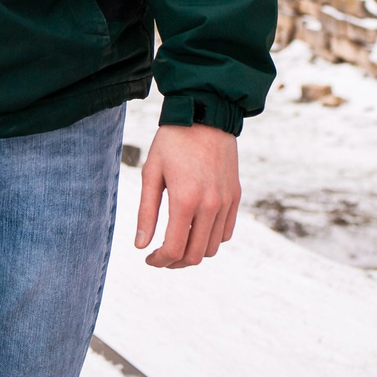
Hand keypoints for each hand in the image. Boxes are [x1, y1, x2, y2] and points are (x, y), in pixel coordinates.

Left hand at [134, 123, 239, 268]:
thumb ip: (146, 212)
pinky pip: (226, 232)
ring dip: (193, 252)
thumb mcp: (151, 173)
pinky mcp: (235, 195)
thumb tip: (141, 246)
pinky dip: (211, 239)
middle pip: (195, 255)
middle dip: (175, 262)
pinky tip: (196, 230)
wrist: (205, 114)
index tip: (148, 258)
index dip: (159, 261)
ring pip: (212, 247)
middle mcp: (210, 205)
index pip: (174, 249)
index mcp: (186, 200)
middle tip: (161, 256)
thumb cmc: (172, 141)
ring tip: (177, 243)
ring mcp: (226, 201)